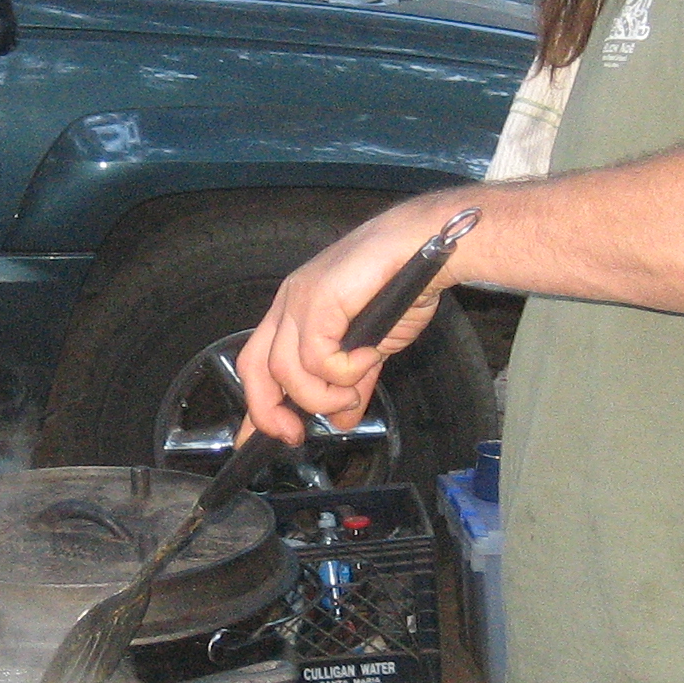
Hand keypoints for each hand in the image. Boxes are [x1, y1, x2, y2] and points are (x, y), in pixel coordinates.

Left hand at [235, 199, 464, 444]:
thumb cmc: (402, 282)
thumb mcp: (371, 346)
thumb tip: (344, 419)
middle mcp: (290, 304)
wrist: (428, 244)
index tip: (264, 437)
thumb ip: (352, 382)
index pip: (257, 364)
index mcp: (296, 312)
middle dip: (270, 412)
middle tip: (296, 433)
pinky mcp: (320, 297)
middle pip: (255, 369)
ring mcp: (301, 299)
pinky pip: (317, 356)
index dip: (257, 406)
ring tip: (353, 391)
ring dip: (323, 395)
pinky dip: (344, 370)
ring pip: (288, 371)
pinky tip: (367, 359)